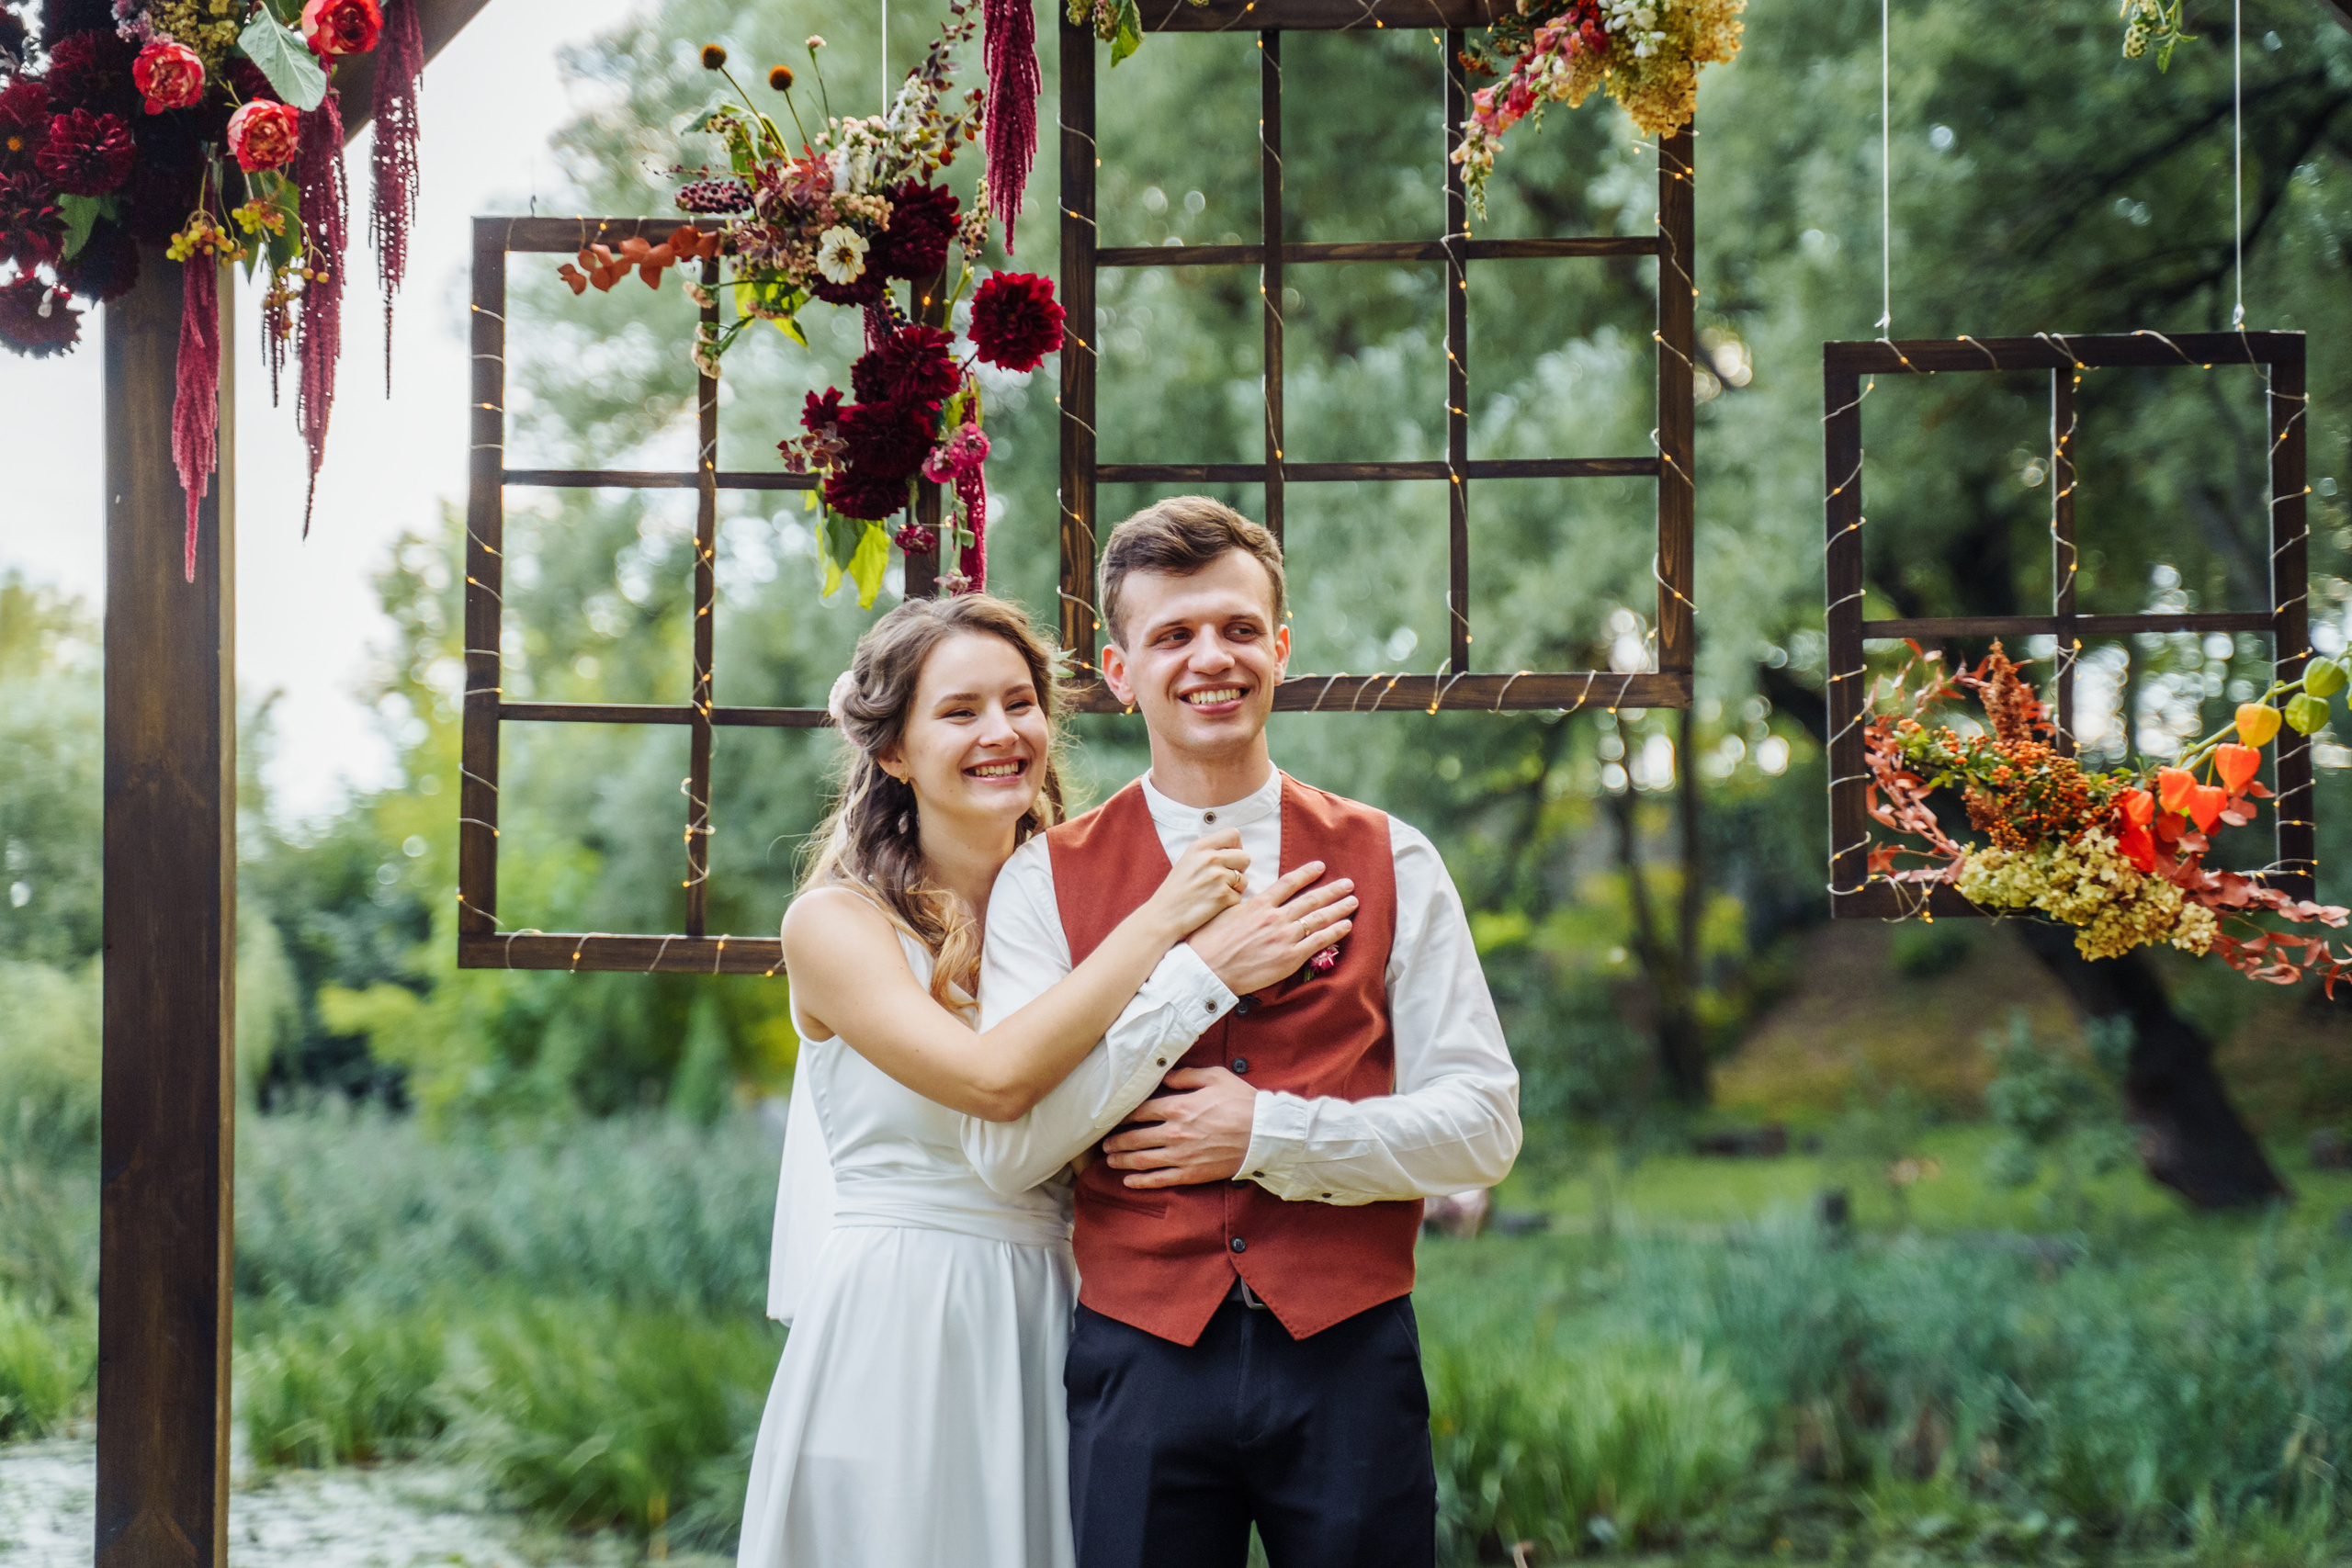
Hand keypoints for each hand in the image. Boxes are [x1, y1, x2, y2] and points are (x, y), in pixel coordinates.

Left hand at [1102, 1066, 1254, 1187]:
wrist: (1265, 1134)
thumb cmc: (1243, 1103)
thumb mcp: (1215, 1077)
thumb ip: (1186, 1076)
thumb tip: (1166, 1076)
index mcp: (1178, 1107)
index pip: (1140, 1111)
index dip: (1123, 1116)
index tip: (1114, 1118)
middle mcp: (1174, 1132)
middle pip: (1135, 1138)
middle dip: (1116, 1141)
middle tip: (1104, 1144)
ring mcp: (1181, 1155)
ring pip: (1142, 1160)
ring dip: (1122, 1161)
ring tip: (1110, 1161)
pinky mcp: (1191, 1173)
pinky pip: (1160, 1179)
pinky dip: (1141, 1182)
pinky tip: (1129, 1182)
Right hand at [1141, 828, 1250, 936]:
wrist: (1164, 915)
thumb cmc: (1176, 891)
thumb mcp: (1188, 860)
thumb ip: (1209, 852)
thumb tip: (1235, 851)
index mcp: (1200, 847)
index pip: (1233, 834)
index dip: (1236, 847)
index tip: (1229, 859)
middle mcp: (1210, 859)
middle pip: (1245, 857)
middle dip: (1239, 870)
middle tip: (1224, 880)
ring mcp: (1217, 877)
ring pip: (1244, 880)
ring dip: (1235, 889)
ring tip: (1215, 893)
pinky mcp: (1222, 896)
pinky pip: (1239, 897)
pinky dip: (1229, 903)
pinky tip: (1213, 905)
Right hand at [1184, 863, 1355, 995]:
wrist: (1208, 969)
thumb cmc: (1209, 943)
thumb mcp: (1225, 913)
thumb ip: (1244, 905)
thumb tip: (1251, 899)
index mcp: (1259, 904)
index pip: (1289, 883)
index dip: (1307, 873)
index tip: (1320, 867)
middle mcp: (1275, 917)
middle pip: (1311, 899)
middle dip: (1332, 890)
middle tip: (1348, 883)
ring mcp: (1284, 936)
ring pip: (1319, 918)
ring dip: (1339, 908)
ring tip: (1353, 901)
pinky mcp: (1290, 957)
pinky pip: (1319, 941)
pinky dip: (1335, 932)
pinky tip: (1346, 925)